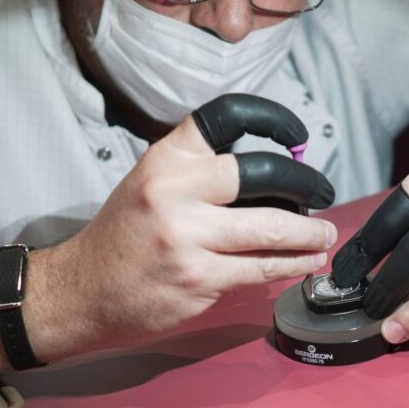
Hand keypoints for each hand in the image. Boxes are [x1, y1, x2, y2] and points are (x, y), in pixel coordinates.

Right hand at [51, 94, 336, 349]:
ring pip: (272, 228)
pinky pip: (260, 269)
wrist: (83, 290)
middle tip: (324, 193)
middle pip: (264, 173)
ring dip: (310, 233)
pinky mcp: (198, 279)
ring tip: (325, 235)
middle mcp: (176, 190)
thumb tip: (277, 176)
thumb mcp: (151, 181)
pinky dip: (291, 265)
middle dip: (306, 183)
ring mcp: (187, 238)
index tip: (297, 134)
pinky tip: (306, 262)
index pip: (228, 117)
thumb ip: (203, 172)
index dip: (272, 119)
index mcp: (167, 159)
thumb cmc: (125, 234)